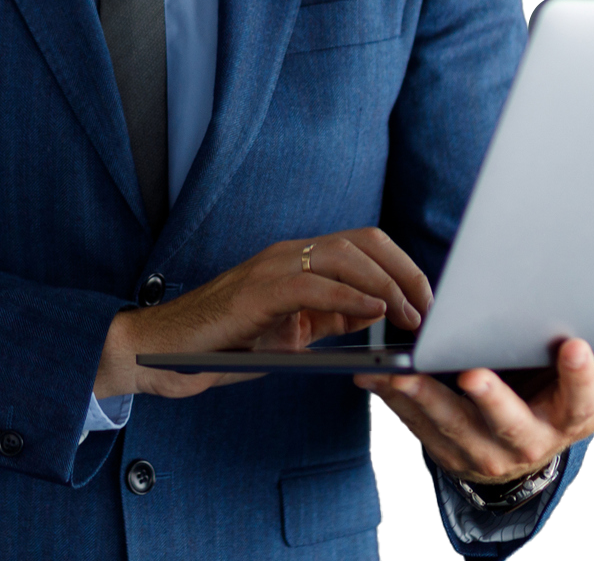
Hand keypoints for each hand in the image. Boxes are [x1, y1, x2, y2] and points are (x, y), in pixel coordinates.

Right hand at [98, 228, 432, 399]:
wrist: (163, 352)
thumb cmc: (226, 344)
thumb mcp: (292, 332)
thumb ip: (330, 318)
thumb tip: (376, 314)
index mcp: (299, 260)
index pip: (364, 244)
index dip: (402, 266)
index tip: (429, 300)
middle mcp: (289, 253)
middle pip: (364, 241)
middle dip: (405, 271)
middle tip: (430, 309)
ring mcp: (272, 267)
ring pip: (345, 255)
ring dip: (386, 284)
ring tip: (410, 315)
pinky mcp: (258, 291)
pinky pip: (314, 284)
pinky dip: (350, 296)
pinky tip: (374, 315)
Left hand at [356, 338, 593, 485]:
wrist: (521, 446)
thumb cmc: (565, 400)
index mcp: (569, 419)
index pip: (581, 399)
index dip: (579, 375)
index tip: (575, 344)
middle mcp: (526, 440)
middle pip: (509, 421)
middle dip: (492, 397)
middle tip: (473, 371)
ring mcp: (480, 448)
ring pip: (451, 425)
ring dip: (425, 399)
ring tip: (404, 372)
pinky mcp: (441, 445)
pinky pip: (414, 426)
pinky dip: (394, 400)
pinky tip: (375, 375)